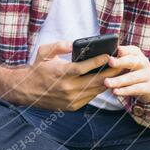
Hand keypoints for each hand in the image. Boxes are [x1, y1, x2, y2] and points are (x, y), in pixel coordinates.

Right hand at [7, 41, 123, 110]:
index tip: (108, 56)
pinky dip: (99, 89)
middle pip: (94, 80)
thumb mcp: (44, 52)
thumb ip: (59, 46)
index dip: (97, 62)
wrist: (27, 90)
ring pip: (95, 90)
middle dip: (110, 72)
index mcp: (60, 73)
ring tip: (118, 72)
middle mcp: (67, 88)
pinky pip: (90, 97)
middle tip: (121, 64)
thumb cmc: (38, 68)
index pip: (83, 68)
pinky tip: (105, 81)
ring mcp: (70, 99)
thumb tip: (74, 43)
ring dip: (108, 81)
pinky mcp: (73, 106)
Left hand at [103, 45, 149, 103]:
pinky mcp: (149, 88)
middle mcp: (143, 63)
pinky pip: (136, 89)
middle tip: (110, 62)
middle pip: (133, 62)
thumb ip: (116, 59)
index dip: (125, 50)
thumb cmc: (132, 71)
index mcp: (137, 54)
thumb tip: (100, 58)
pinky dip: (125, 91)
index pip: (132, 50)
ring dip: (119, 80)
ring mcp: (147, 76)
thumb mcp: (126, 63)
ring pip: (132, 77)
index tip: (117, 49)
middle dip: (121, 62)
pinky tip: (115, 91)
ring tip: (107, 82)